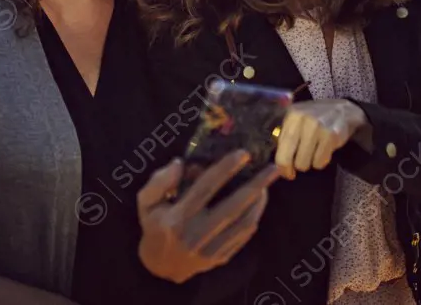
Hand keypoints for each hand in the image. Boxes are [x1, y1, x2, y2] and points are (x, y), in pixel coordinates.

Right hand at [136, 150, 279, 283]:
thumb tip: (179, 164)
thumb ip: (159, 182)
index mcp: (178, 217)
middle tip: (273, 168)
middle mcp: (197, 234)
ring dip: (259, 202)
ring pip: (243, 223)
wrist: (160, 266)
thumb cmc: (154, 226)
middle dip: (256, 185)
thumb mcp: (146, 202)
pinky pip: (243, 237)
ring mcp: (211, 249)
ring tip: (268, 183)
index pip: (206, 188)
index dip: (226, 169)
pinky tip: (258, 203)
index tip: (243, 154)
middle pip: (233, 206)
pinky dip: (254, 217)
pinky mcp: (221, 258)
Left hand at [275, 99, 370, 179]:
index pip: (281, 146)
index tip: (285, 172)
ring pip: (305, 163)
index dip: (282, 164)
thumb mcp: (296, 121)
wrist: (342, 110)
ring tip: (314, 152)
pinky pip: (320, 162)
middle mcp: (303, 119)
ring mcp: (318, 127)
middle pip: (291, 158)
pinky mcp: (331, 136)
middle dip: (295, 166)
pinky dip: (321, 161)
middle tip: (300, 165)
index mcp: (292, 115)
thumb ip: (285, 136)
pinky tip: (324, 150)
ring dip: (309, 163)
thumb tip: (279, 162)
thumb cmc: (314, 119)